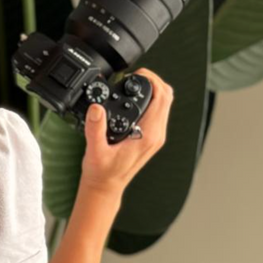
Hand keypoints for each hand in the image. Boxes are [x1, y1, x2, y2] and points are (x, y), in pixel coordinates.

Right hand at [78, 68, 173, 197]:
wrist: (105, 187)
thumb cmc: (102, 173)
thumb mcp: (95, 151)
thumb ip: (95, 129)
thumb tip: (96, 108)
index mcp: (147, 136)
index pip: (162, 98)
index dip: (152, 80)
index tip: (135, 74)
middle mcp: (156, 135)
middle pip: (167, 97)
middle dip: (153, 81)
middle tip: (134, 77)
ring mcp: (155, 136)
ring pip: (164, 103)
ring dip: (153, 89)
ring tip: (133, 84)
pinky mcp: (151, 137)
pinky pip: (158, 111)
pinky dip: (150, 100)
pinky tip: (134, 99)